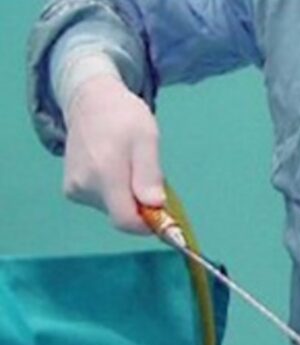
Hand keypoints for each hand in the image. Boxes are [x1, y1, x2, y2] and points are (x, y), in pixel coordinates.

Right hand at [63, 75, 164, 232]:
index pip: (126, 221)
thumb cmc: (124, 117)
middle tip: (146, 174)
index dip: (149, 224)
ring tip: (129, 166)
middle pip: (122, 215)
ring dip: (128, 196)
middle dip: (141, 204)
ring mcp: (74, 188)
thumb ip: (149, 174)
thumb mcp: (147, 139)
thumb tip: (154, 205)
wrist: (90, 101)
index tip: (164, 212)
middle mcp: (83, 186)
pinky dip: (115, 192)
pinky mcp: (71, 189)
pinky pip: (102, 202)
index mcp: (104, 174)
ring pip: (113, 209)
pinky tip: (114, 169)